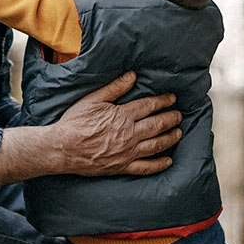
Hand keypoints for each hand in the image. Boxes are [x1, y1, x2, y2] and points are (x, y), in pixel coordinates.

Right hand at [52, 72, 181, 176]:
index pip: (149, 106)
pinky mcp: (123, 167)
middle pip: (157, 125)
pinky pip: (146, 167)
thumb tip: (132, 76)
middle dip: (171, 118)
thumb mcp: (93, 99)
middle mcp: (129, 134)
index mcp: (122, 116)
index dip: (163, 101)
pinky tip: (168, 161)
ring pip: (156, 145)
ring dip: (170, 138)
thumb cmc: (76, 122)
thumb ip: (115, 88)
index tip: (172, 98)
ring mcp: (128, 152)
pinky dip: (159, 164)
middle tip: (179, 115)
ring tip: (178, 133)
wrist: (64, 148)